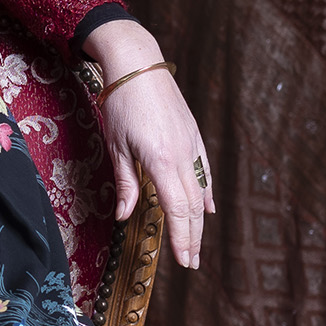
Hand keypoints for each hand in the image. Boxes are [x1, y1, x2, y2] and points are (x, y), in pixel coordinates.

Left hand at [91, 38, 213, 269]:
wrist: (139, 64)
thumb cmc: (121, 103)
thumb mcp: (117, 146)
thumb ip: (124, 184)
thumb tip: (124, 216)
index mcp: (161, 161)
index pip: (176, 210)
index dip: (181, 238)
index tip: (184, 260)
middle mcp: (182, 156)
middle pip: (193, 206)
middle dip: (192, 236)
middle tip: (192, 261)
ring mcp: (191, 145)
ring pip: (201, 190)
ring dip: (200, 220)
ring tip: (197, 242)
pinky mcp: (193, 135)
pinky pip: (204, 170)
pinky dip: (206, 191)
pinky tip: (207, 208)